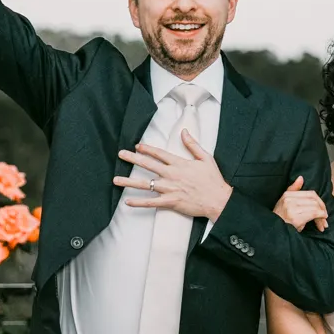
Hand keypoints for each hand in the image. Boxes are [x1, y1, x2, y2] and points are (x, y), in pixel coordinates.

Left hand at [114, 129, 232, 219]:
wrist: (218, 200)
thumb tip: (184, 132)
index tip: (137, 146)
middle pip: (148, 165)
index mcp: (179, 164)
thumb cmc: (213, 180)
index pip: (159, 154)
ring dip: (129, 182)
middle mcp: (171, 175)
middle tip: (121, 155)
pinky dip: (139, 202)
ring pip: (145, 184)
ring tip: (116, 180)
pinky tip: (128, 202)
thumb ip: (192, 145)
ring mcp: (169, 189)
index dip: (147, 149)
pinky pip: (151, 202)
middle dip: (133, 159)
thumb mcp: (206, 158)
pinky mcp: (170, 202)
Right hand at [273, 177, 327, 231]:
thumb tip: (301, 178)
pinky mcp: (296, 218)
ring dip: (322, 215)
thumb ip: (293, 189)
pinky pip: (314, 214)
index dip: (319, 201)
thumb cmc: (280, 218)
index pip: (310, 193)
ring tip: (323, 223)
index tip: (322, 208)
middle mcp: (289, 200)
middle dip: (322, 208)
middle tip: (325, 216)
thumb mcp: (284, 201)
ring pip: (315, 207)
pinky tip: (321, 222)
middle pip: (314, 200)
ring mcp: (292, 209)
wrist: (273, 231)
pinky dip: (320, 217)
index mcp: (287, 195)